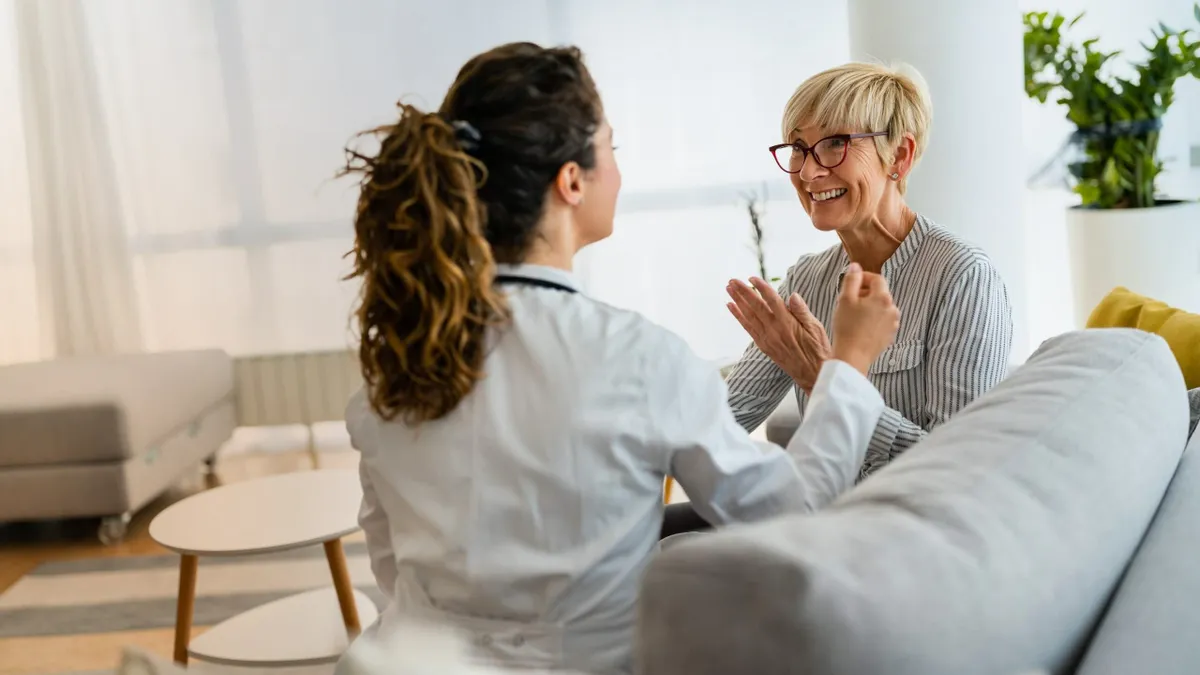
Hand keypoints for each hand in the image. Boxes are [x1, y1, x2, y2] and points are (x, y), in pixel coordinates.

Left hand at [726, 277, 831, 392]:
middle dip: (743, 291)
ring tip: (728, 289)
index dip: (761, 287)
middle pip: (755, 306)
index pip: (771, 300)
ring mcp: (767, 339)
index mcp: (788, 323)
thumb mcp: (816, 328)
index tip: (752, 277)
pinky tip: (732, 307)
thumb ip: (802, 311)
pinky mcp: (764, 346)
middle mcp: (774, 330)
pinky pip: (748, 328)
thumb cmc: (819, 351)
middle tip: (732, 280)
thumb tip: (792, 295)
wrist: (813, 374)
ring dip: (737, 301)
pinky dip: (739, 317)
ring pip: (749, 316)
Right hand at [831, 263, 900, 375]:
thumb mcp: (845, 299)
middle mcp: (893, 308)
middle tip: (849, 301)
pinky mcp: (890, 335)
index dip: (863, 278)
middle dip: (865, 293)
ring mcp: (893, 323)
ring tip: (854, 316)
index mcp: (883, 297)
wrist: (853, 357)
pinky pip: (882, 320)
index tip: (851, 284)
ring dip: (869, 307)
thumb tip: (856, 267)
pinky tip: (860, 327)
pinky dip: (873, 319)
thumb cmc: (847, 327)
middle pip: (880, 293)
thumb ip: (851, 279)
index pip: (876, 278)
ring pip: (881, 307)